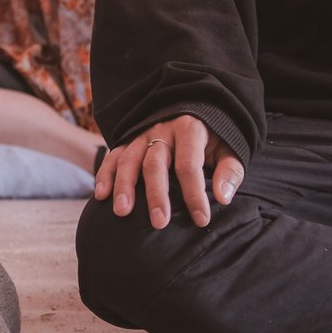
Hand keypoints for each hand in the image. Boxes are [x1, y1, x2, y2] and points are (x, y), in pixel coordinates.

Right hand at [92, 114, 244, 228]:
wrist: (195, 109)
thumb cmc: (214, 138)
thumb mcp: (229, 149)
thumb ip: (229, 172)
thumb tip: (223, 197)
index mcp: (189, 130)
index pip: (189, 165)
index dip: (195, 194)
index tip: (201, 220)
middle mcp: (162, 130)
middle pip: (155, 164)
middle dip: (156, 195)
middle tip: (159, 223)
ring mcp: (141, 134)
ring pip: (129, 159)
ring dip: (124, 186)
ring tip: (122, 211)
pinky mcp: (128, 140)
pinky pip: (113, 155)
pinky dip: (105, 174)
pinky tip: (101, 195)